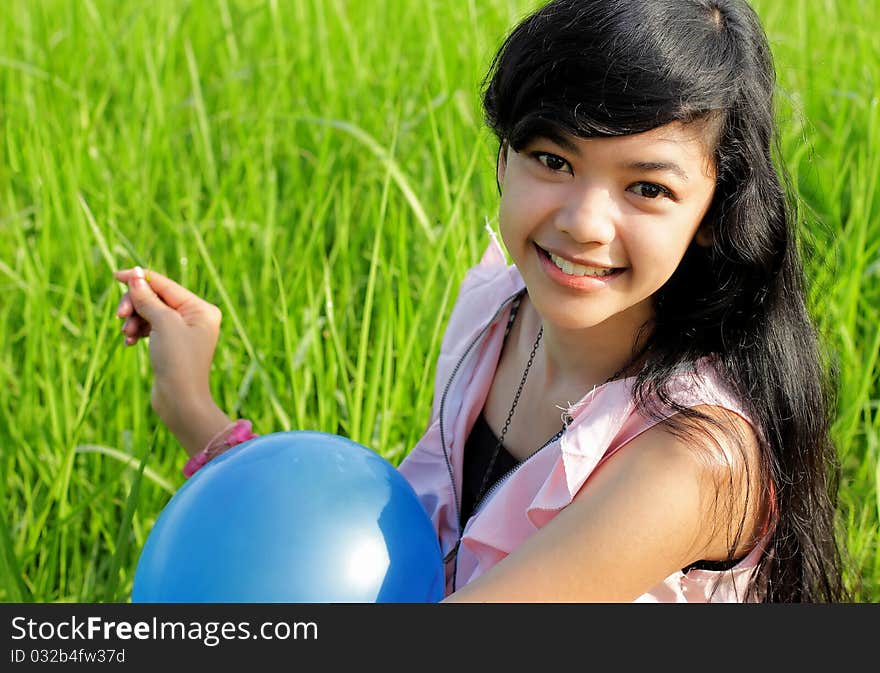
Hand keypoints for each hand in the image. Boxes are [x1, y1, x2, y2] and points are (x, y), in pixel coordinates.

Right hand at [113, 266, 224, 429]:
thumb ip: (147, 298)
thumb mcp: (162, 324)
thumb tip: (135, 276)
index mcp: (201, 308)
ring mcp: (184, 332)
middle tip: (120, 316)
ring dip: (134, 320)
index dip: (140, 279)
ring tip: (127, 335)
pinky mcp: (172, 345)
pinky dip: (138, 332)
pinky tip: (129, 342)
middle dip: (136, 305)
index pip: (166, 285)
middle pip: (156, 298)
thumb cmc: (177, 361)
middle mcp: (196, 317)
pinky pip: (150, 328)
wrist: (181, 401)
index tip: (115, 276)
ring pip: (150, 313)